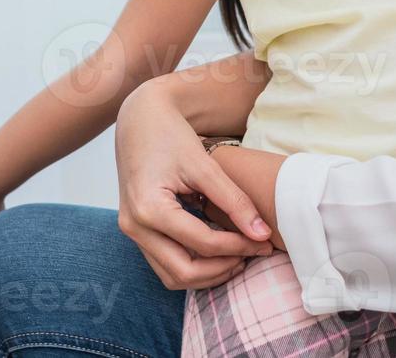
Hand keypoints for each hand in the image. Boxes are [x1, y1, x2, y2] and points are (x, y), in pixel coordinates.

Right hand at [114, 80, 274, 290]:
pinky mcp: (137, 231)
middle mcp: (134, 226)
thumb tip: (262, 234)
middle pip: (184, 272)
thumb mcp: (204, 165)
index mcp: (149, 208)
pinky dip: (193, 265)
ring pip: (172, 276)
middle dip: (223, 269)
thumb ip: (234, 201)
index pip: (202, 243)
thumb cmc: (170, 135)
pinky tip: (218, 251)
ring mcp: (132, 231)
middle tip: (253, 254)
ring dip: (208, 274)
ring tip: (239, 256)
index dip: (238, 246)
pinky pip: (165, 263)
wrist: (139, 118)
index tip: (263, 242)